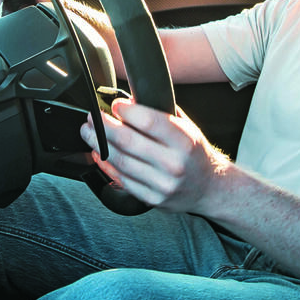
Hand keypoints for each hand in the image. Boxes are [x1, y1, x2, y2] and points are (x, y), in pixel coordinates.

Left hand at [80, 98, 230, 212]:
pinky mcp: (151, 198)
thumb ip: (160, 113)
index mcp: (184, 141)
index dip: (125, 111)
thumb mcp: (186, 127)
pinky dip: (106, 164)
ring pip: (120, 161)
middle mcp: (174, 163)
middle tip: (92, 117)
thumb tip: (129, 100)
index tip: (115, 104)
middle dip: (103, 126)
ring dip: (98, 144)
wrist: (209, 187)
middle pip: (127, 141)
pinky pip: (121, 179)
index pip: (147, 121)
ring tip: (89, 133)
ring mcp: (162, 184)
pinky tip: (99, 154)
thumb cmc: (194, 153)